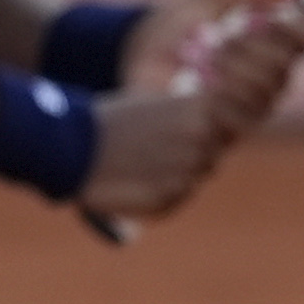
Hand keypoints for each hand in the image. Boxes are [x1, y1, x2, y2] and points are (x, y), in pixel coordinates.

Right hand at [80, 84, 219, 222]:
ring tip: (140, 164)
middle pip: (213, 155)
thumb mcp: (156, 104)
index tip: (181, 132)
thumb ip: (190, 116)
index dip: (210, 131)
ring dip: (175, 175)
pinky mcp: (169, 197)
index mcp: (200, 109)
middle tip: (152, 150)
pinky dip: (160, 194)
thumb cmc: (112, 120)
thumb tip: (219, 127)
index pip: (230, 126)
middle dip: (192, 155)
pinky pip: (177, 199)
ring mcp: (187, 169)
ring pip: (196, 178)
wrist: (72, 146)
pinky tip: (135, 181)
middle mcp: (200, 138)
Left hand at [138, 0, 303, 139]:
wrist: (138, 60)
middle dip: (249, 49)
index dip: (298, 28)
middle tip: (220, 38)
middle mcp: (272, 74)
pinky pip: (238, 120)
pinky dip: (215, 98)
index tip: (270, 18)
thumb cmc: (177, 23)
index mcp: (274, 38)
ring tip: (202, 60)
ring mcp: (254, 104)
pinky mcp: (230, 128)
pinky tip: (195, 85)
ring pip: (262, 94)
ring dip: (230, 72)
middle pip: (284, 66)